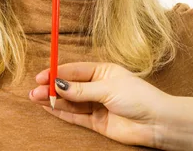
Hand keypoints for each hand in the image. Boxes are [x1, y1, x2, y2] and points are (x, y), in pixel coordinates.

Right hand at [29, 62, 170, 147]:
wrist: (157, 123)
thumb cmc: (139, 98)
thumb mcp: (108, 89)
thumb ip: (81, 90)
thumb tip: (58, 85)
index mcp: (103, 71)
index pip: (75, 70)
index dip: (57, 72)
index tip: (42, 75)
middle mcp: (99, 87)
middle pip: (70, 86)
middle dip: (52, 87)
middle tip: (35, 90)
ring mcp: (97, 105)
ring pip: (70, 101)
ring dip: (54, 99)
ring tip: (35, 98)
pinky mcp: (97, 122)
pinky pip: (75, 115)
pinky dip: (61, 111)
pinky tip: (48, 107)